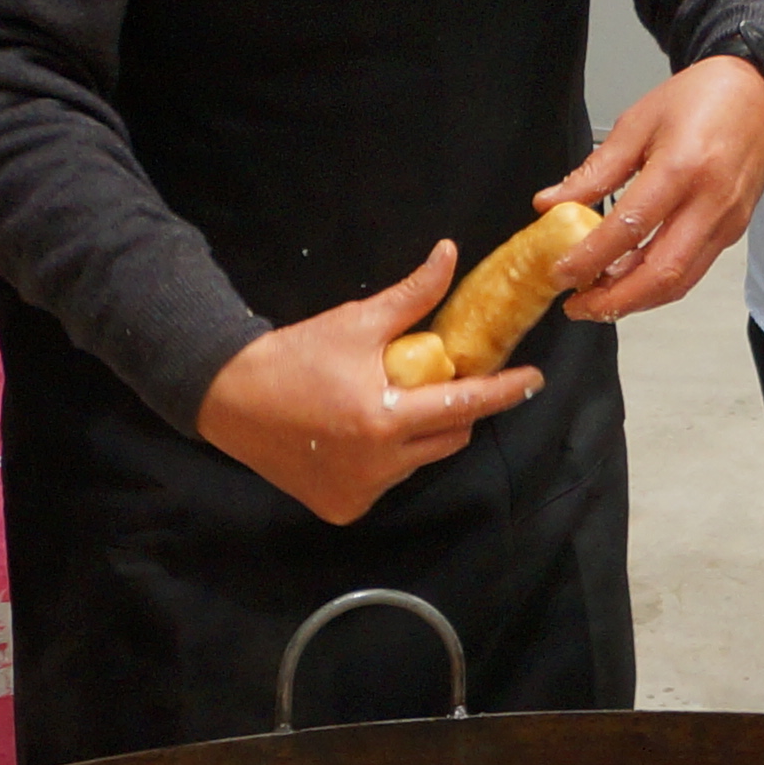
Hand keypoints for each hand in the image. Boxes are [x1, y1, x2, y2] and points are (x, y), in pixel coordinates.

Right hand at [195, 250, 543, 525]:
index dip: (504, 392)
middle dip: (455, 410)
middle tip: (438, 383)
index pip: (465, 405)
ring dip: (419, 436)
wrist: (230, 399)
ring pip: (419, 463)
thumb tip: (449, 255)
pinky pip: (387, 483)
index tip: (533, 381)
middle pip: (450, 438)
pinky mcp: (344, 509)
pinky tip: (359, 436)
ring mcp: (361, 493)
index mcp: (385, 418)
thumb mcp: (356, 322)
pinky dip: (387, 461)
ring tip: (388, 405)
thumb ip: (412, 296)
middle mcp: (379, 465)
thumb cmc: (295, 357)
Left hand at [538, 55, 763, 322]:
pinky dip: (657, 284)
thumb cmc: (700, 98)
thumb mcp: (637, 123)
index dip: (591, 258)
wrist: (758, 92)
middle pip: (661, 273)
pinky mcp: (733, 232)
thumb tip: (550, 203)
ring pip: (680, 282)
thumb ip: (595, 170)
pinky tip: (629, 279)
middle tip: (578, 307)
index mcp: (683, 167)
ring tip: (598, 299)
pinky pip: (693, 270)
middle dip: (614, 301)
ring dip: (636, 301)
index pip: (630, 229)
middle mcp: (710, 202)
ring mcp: (727, 222)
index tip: (561, 273)